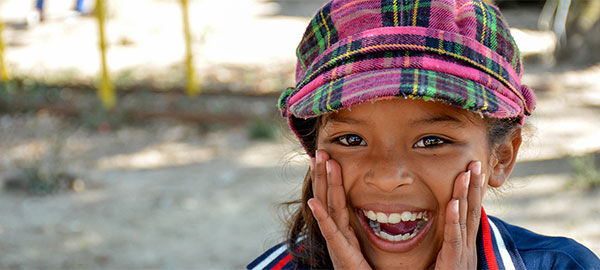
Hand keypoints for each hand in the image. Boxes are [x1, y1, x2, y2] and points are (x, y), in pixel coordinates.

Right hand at [307, 150, 371, 268]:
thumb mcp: (366, 246)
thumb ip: (368, 230)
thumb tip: (386, 210)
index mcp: (345, 230)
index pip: (337, 198)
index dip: (332, 178)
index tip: (329, 157)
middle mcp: (337, 233)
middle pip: (328, 197)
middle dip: (323, 174)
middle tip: (319, 151)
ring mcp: (336, 243)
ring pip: (328, 207)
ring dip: (324, 184)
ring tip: (319, 163)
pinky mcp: (341, 254)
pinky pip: (331, 232)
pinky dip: (321, 216)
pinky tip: (314, 202)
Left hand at [434, 161, 483, 268]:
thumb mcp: (447, 257)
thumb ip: (448, 241)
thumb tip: (444, 220)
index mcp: (466, 244)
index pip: (471, 212)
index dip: (472, 190)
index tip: (472, 170)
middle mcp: (468, 246)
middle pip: (473, 210)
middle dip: (474, 185)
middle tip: (476, 162)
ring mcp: (463, 254)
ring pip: (465, 219)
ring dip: (465, 194)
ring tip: (466, 173)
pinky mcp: (453, 262)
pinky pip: (454, 238)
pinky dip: (453, 219)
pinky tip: (452, 203)